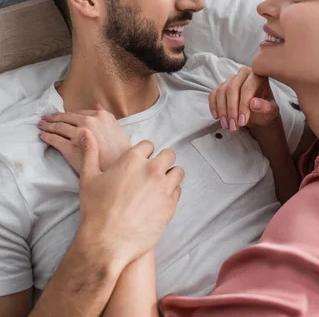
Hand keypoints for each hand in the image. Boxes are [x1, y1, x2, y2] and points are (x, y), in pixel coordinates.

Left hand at [38, 104, 131, 173]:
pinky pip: (55, 140)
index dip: (69, 114)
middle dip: (54, 117)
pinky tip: (43, 136)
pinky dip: (47, 137)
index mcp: (100, 116)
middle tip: (45, 118)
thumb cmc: (121, 152)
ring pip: (59, 127)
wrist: (117, 168)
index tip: (62, 115)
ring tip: (41, 125)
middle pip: (66, 118)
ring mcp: (77, 134)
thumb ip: (109, 117)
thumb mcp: (120, 130)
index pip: (79, 113)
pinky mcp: (69, 148)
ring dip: (48, 125)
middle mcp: (88, 122)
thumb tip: (98, 106)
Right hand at [78, 130, 183, 269]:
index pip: (149, 145)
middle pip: (168, 155)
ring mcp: (163, 187)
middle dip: (162, 161)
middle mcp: (152, 169)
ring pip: (178, 172)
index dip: (144, 154)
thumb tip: (84, 131)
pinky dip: (171, 193)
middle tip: (151, 174)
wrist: (106, 242)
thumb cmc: (95, 210)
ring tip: (158, 186)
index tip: (139, 163)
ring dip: (170, 176)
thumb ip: (89, 151)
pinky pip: (178, 191)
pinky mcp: (170, 205)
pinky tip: (159, 201)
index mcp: (133, 159)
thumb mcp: (88, 177)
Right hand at [209, 66, 279, 130]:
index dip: (243, 105)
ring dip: (222, 110)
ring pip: (221, 91)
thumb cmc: (266, 111)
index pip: (247, 88)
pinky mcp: (221, 87)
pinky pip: (213, 94)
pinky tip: (217, 117)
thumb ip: (266, 108)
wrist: (258, 115)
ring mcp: (231, 79)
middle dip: (231, 109)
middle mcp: (243, 74)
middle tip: (233, 126)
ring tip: (227, 125)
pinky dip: (214, 107)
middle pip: (232, 88)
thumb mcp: (271, 112)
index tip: (242, 122)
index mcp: (258, 75)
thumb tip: (254, 103)